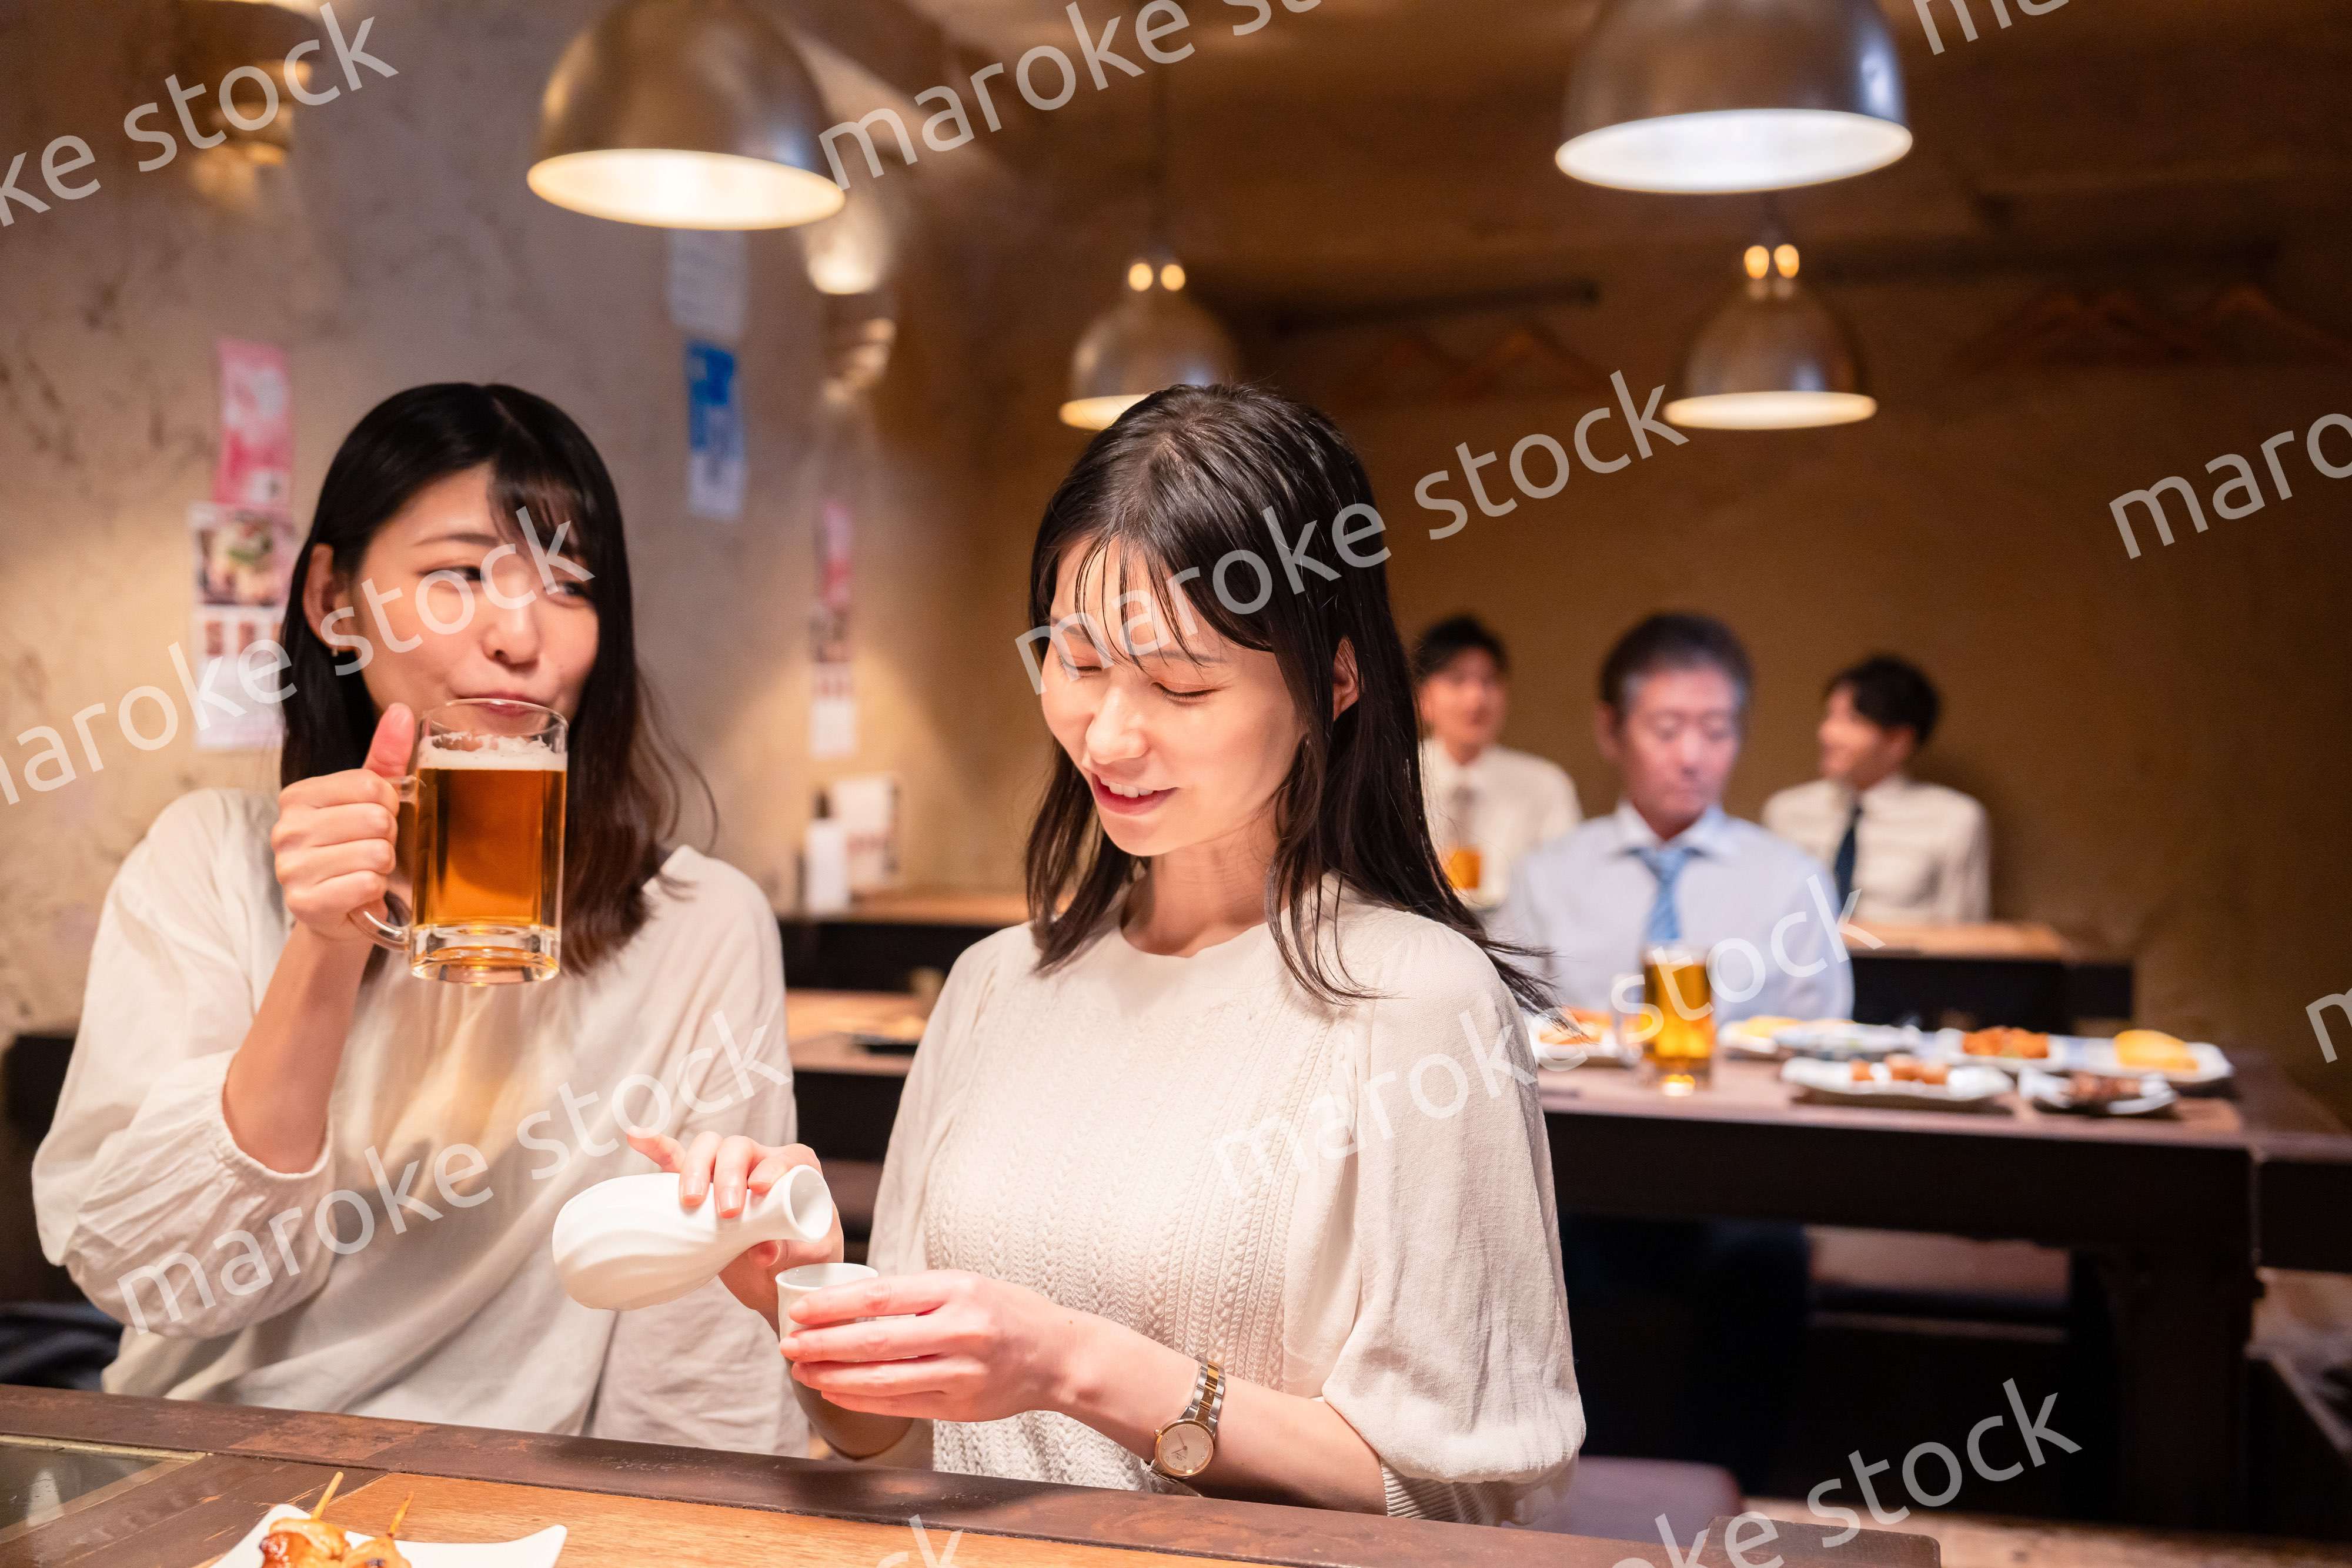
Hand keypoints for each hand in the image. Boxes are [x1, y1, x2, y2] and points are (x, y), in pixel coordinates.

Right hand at [271, 705, 412, 942]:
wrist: (343, 913)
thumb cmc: (359, 848)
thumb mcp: (373, 800)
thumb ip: (386, 755)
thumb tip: (399, 711)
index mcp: (298, 795)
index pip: (370, 784)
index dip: (390, 805)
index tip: (379, 819)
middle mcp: (285, 829)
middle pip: (375, 819)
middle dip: (388, 838)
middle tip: (372, 849)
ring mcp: (289, 868)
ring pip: (375, 853)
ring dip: (384, 866)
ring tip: (367, 871)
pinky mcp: (304, 903)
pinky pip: (365, 885)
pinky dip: (374, 891)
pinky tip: (360, 893)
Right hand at [626, 1130, 844, 1328]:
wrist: (778, 1277)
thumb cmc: (802, 1259)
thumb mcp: (806, 1255)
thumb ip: (789, 1249)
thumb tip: (762, 1253)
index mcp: (795, 1168)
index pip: (783, 1158)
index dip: (771, 1168)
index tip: (759, 1190)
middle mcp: (761, 1161)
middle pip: (739, 1148)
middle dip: (729, 1174)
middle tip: (727, 1212)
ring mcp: (727, 1172)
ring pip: (708, 1150)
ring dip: (696, 1168)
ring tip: (690, 1199)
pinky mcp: (701, 1188)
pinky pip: (677, 1161)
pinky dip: (659, 1148)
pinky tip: (636, 1137)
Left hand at [781, 1269, 1090, 1425]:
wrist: (1057, 1355)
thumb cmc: (1006, 1311)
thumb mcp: (966, 1284)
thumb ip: (916, 1294)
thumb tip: (850, 1303)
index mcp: (957, 1290)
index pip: (881, 1296)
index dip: (834, 1306)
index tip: (800, 1311)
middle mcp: (960, 1331)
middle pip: (875, 1340)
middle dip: (822, 1344)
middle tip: (788, 1345)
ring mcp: (961, 1373)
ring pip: (882, 1379)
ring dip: (834, 1376)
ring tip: (802, 1371)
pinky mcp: (960, 1407)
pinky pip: (899, 1405)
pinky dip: (861, 1400)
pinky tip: (836, 1391)